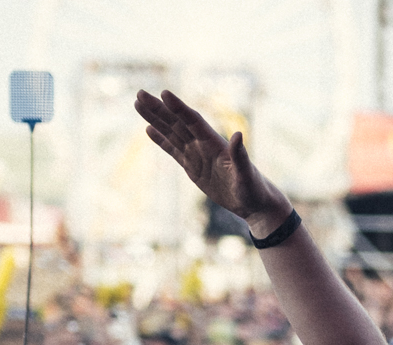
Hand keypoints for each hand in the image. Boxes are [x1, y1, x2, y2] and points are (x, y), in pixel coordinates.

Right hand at [134, 91, 291, 232]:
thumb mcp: (246, 175)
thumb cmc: (253, 188)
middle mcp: (203, 145)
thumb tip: (238, 134)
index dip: (179, 108)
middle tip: (139, 93)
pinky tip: (149, 129)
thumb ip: (240, 156)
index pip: (193, 122)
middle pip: (176, 123)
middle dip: (158, 109)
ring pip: (171, 133)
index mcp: (215, 144)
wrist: (253, 202)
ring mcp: (196, 155)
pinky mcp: (192, 167)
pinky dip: (161, 140)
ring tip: (138, 103)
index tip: (164, 93)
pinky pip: (173, 150)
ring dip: (155, 119)